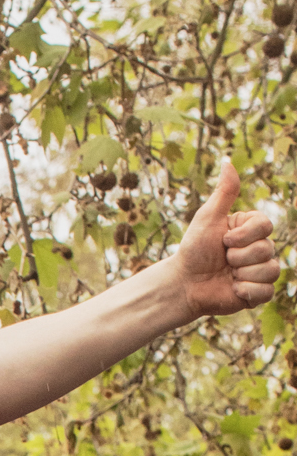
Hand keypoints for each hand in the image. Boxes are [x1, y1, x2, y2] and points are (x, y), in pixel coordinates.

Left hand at [175, 164, 280, 317]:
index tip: (224, 241)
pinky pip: (267, 292)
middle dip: (238, 257)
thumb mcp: (208, 218)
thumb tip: (228, 161)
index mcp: (252, 229)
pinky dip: (248, 292)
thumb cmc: (194, 249)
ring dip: (243, 274)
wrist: (184, 284)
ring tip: (227, 276)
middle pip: (267, 249)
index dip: (243, 236)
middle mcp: (260, 248)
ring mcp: (259, 271)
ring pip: (271, 271)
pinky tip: (233, 289)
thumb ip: (224, 192)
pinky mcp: (256, 293)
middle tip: (223, 261)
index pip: (266, 226)